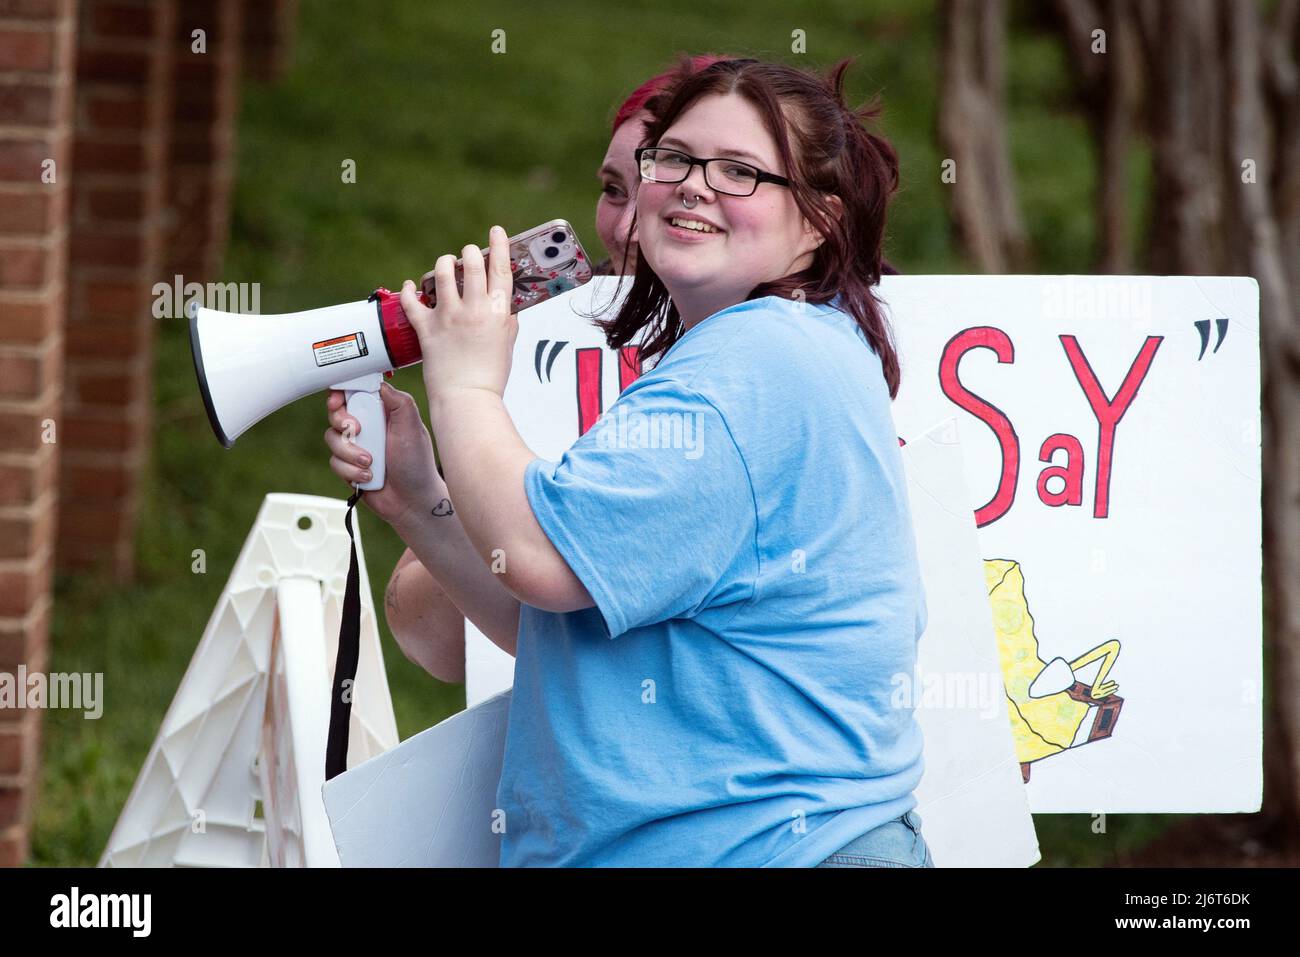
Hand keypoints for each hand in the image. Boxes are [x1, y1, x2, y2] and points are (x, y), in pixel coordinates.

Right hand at [324, 382, 444, 527]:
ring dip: (350, 452)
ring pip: (332, 439)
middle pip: (336, 413)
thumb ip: (399, 402)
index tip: (338, 401)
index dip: (341, 394)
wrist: (412, 500)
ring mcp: (355, 446)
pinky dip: (350, 471)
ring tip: (370, 462)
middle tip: (356, 430)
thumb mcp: (413, 427)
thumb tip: (380, 384)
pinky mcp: (347, 466)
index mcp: (381, 411)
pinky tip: (368, 477)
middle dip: (342, 423)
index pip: (354, 392)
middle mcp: (367, 426)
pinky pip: (334, 462)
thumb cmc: (416, 463)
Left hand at [399, 224, 516, 405]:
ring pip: (443, 272)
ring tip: (445, 266)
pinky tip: (410, 286)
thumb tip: (505, 306)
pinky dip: (409, 290)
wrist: (467, 399)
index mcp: (499, 313)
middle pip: (472, 262)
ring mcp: (449, 317)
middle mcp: (475, 310)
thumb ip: (507, 320)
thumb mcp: (508, 344)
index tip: (496, 232)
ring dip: (444, 264)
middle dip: (469, 252)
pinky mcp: (427, 328)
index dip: (499, 245)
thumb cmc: (489, 377)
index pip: (501, 268)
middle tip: (468, 254)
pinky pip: (412, 300)